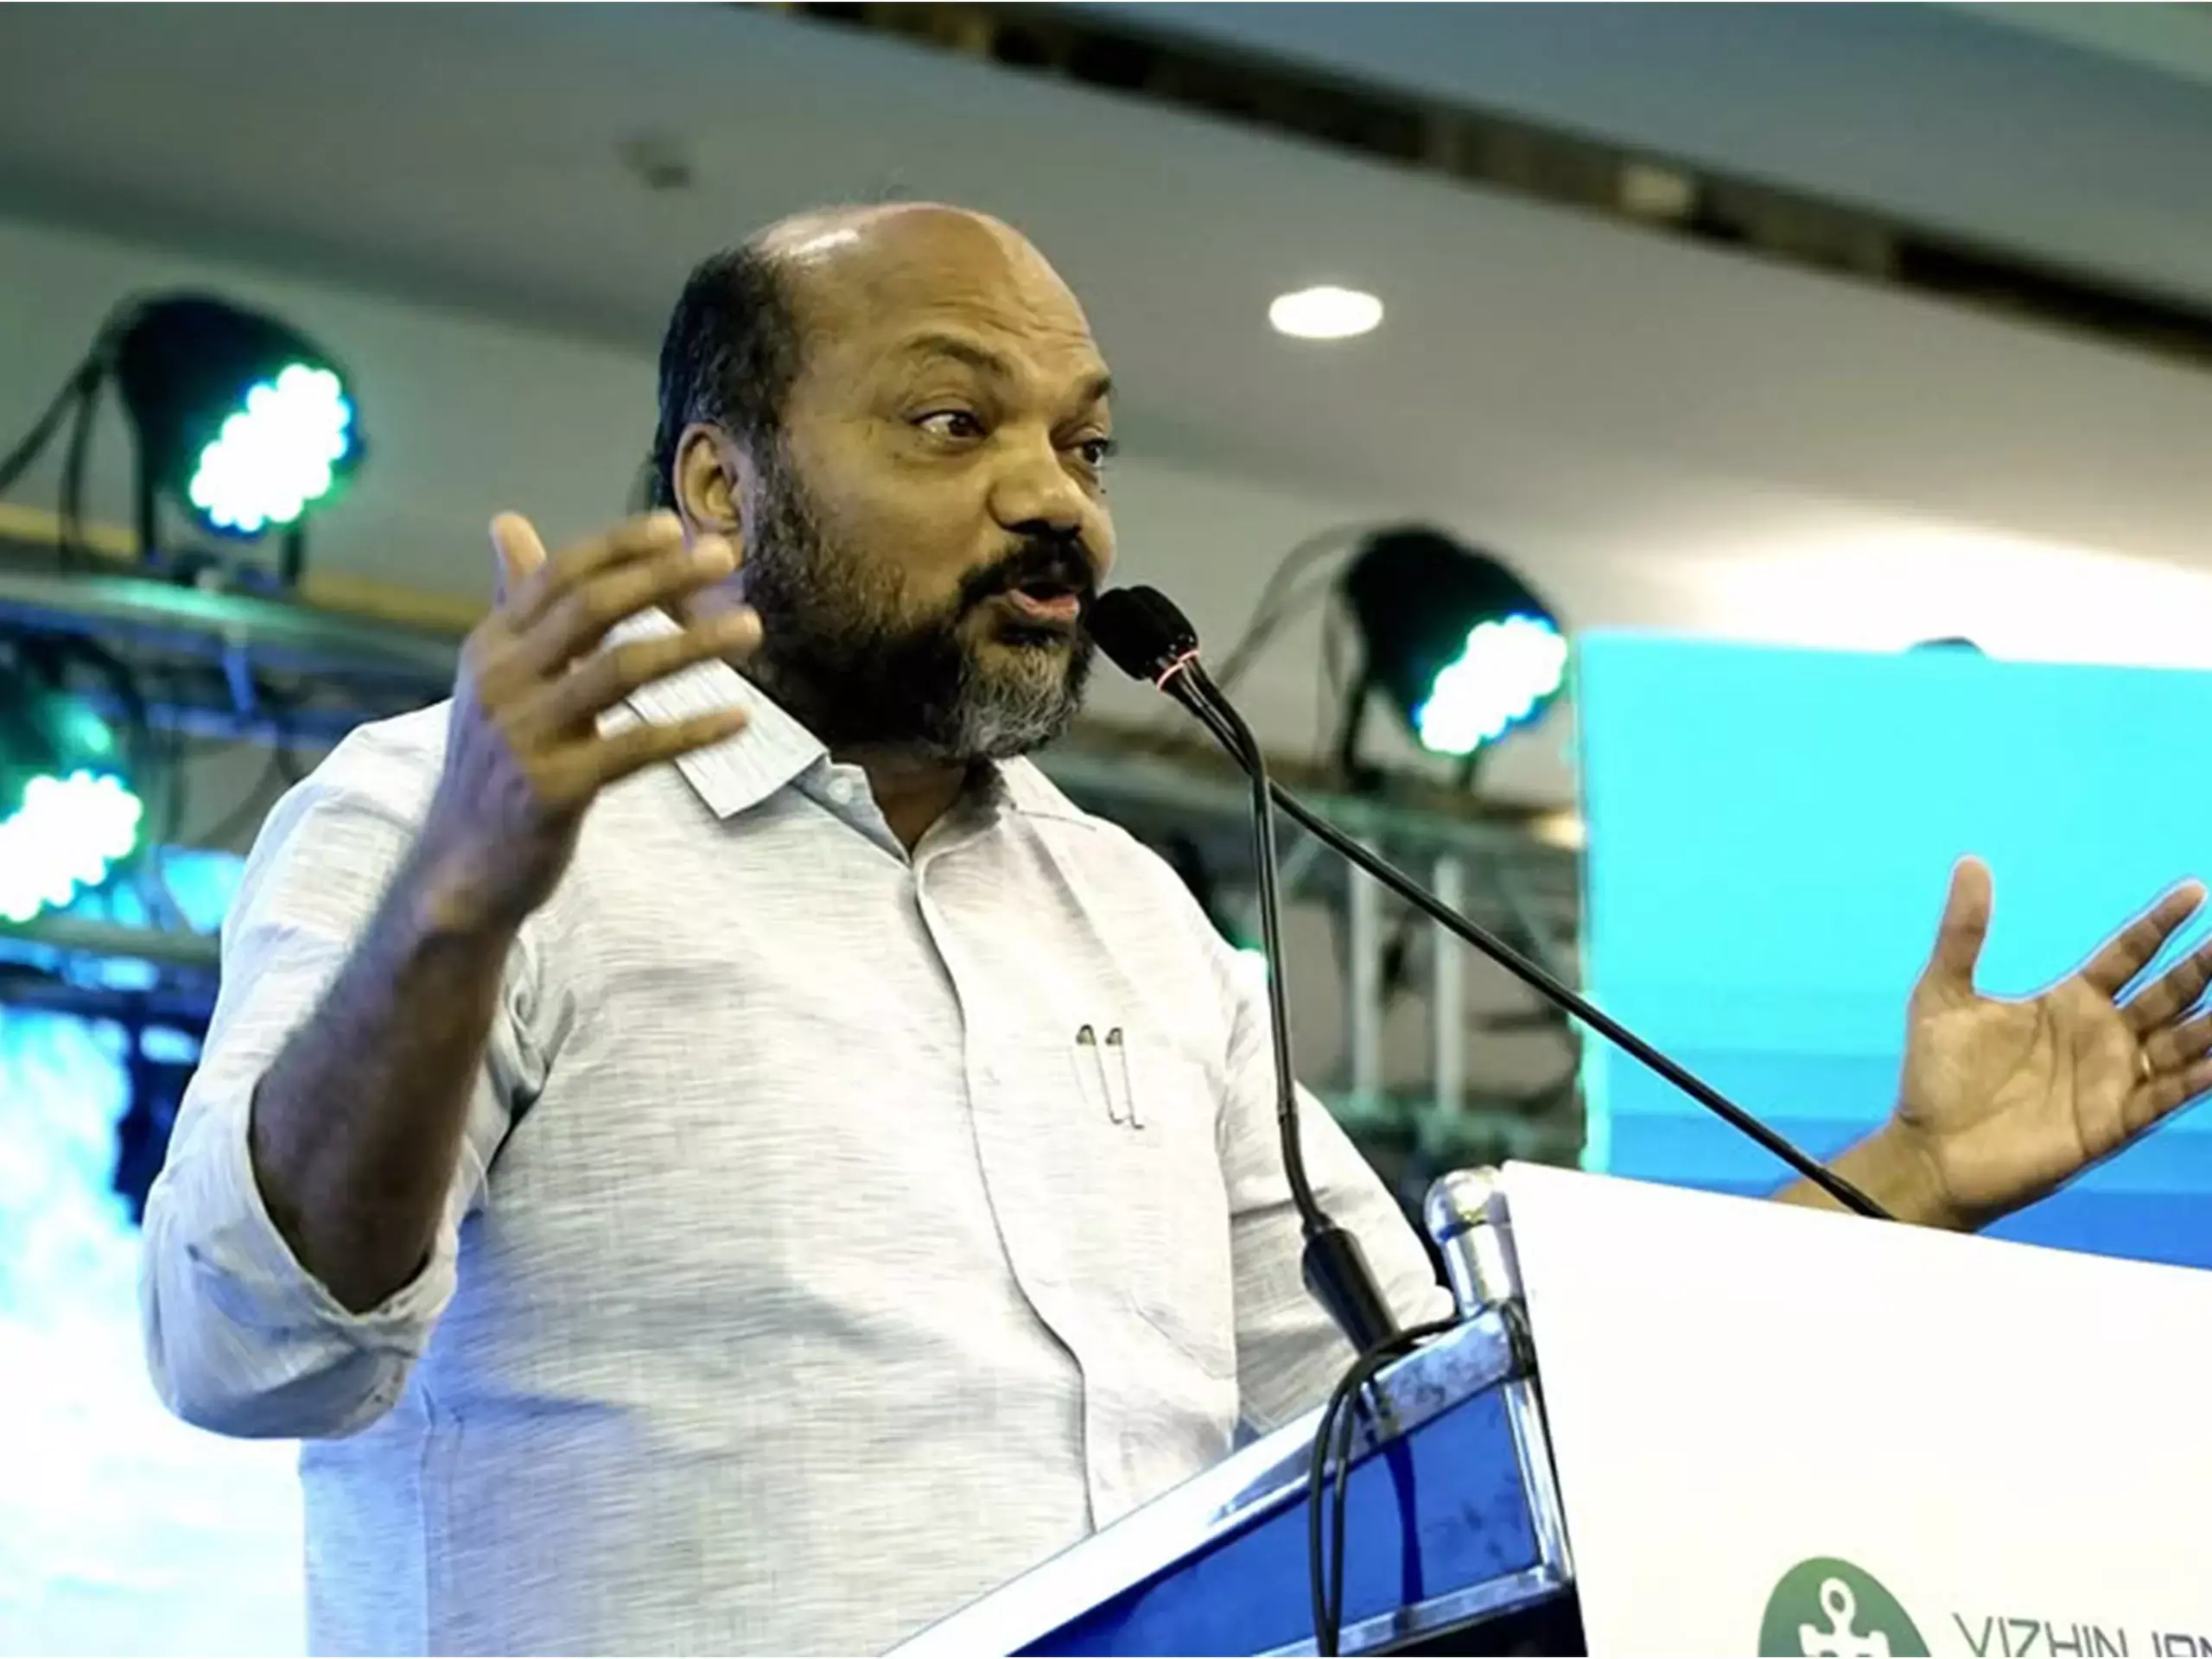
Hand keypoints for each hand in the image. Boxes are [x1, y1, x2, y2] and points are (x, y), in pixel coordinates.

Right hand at [412, 511, 759, 932]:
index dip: (617, 546)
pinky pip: (638, 748)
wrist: (462, 864)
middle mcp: (501, 682)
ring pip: (621, 669)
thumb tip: (510, 522)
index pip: (557, 577)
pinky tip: (738, 718)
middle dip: (662, 577)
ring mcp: (525, 735)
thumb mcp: (495, 679)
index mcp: (490, 647)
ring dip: (693, 645)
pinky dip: (692, 730)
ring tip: (750, 627)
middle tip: (724, 557)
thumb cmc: (494, 764)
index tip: (674, 526)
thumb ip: (516, 605)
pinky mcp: (554, 788)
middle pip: (591, 610)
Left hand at [1891, 857, 2211, 1229]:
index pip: (2129, 953)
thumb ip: (1964, 932)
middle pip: (2170, 992)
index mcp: (2070, 1001)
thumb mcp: (1943, 993)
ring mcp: (2113, 1078)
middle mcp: (2103, 1035)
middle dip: (2204, 966)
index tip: (2196, 890)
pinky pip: (2169, 1094)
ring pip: (2184, 1040)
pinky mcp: (2114, 1121)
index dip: (2161, 924)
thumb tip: (1971, 862)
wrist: (1930, 1149)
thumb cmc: (1937, 1074)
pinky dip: (2199, 1077)